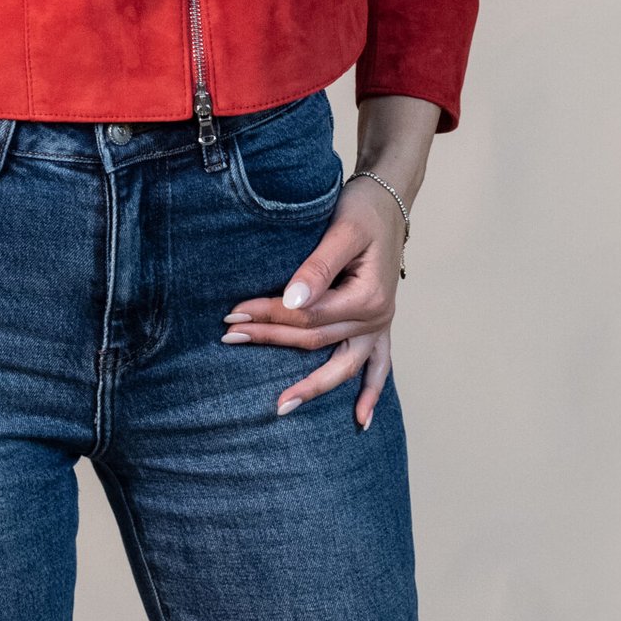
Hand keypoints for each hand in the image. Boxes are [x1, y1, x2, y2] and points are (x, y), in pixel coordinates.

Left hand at [221, 175, 407, 430]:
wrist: (390, 198)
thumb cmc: (365, 211)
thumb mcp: (342, 231)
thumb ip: (318, 268)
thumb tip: (291, 300)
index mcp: (367, 299)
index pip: (306, 317)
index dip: (268, 316)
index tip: (232, 315)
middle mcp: (376, 320)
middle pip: (315, 340)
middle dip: (271, 340)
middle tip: (229, 338)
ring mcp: (380, 326)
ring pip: (341, 364)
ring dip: (312, 385)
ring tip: (280, 407)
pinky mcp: (379, 325)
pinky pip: (379, 367)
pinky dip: (371, 393)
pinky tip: (361, 422)